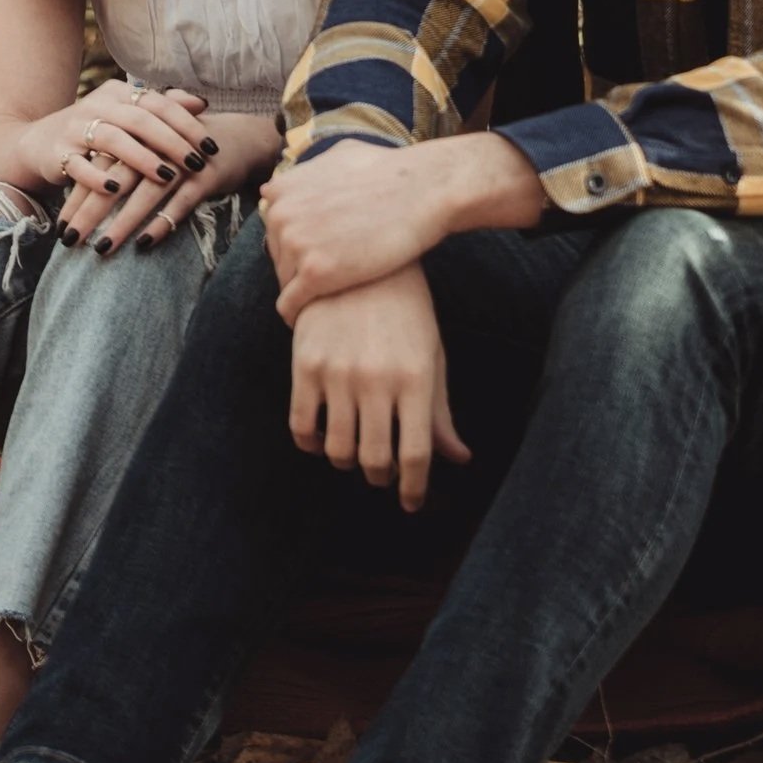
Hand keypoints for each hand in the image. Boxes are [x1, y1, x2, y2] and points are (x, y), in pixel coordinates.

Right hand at [27, 79, 215, 248]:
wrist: (36, 143)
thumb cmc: (95, 132)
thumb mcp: (127, 117)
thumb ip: (162, 109)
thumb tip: (202, 103)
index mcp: (118, 93)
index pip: (159, 103)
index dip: (187, 124)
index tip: (211, 145)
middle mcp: (97, 105)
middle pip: (140, 119)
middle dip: (172, 142)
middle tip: (197, 162)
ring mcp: (75, 128)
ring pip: (113, 139)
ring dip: (142, 158)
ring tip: (167, 176)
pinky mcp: (57, 153)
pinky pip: (78, 164)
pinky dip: (96, 176)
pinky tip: (115, 190)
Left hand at [75, 107, 282, 254]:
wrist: (240, 138)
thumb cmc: (187, 147)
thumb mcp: (153, 147)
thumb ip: (123, 159)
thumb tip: (85, 185)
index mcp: (139, 138)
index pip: (100, 167)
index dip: (79, 195)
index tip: (61, 224)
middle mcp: (156, 148)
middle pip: (116, 181)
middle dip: (90, 212)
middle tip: (69, 240)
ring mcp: (182, 162)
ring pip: (146, 194)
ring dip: (122, 223)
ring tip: (101, 248)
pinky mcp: (206, 177)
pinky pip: (181, 203)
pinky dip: (162, 222)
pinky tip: (143, 244)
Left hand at [261, 130, 543, 318]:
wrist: (422, 190)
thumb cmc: (388, 171)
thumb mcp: (340, 155)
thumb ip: (308, 171)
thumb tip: (281, 184)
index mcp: (283, 189)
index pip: (275, 231)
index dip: (299, 243)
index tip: (320, 252)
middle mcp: (282, 215)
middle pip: (278, 257)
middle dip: (300, 268)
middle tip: (331, 277)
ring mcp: (297, 244)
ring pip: (284, 283)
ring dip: (304, 292)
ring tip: (330, 297)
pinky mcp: (315, 273)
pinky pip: (290, 306)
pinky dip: (299, 314)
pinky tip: (318, 317)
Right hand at [289, 272, 469, 510]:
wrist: (360, 259)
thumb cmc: (407, 313)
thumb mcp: (430, 356)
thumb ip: (440, 411)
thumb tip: (460, 459)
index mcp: (416, 378)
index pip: (417, 455)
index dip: (415, 489)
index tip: (412, 503)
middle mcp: (376, 380)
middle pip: (375, 461)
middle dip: (381, 478)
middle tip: (382, 475)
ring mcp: (338, 373)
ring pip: (338, 450)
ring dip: (348, 462)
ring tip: (356, 453)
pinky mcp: (305, 364)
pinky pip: (302, 427)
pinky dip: (312, 444)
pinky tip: (323, 439)